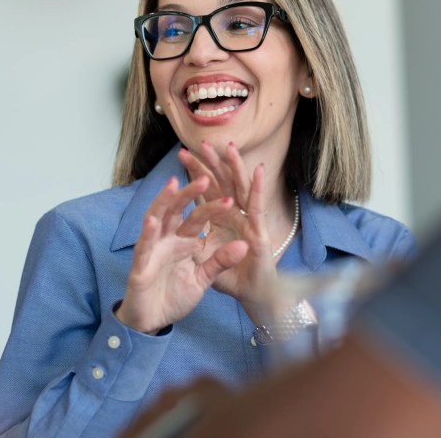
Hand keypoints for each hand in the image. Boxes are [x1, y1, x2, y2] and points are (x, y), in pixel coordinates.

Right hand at [116, 176, 246, 334]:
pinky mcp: (140, 264)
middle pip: (177, 210)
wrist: (153, 321)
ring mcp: (152, 249)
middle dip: (190, 193)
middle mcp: (167, 239)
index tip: (232, 197)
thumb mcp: (204, 278)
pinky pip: (143, 246)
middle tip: (206, 178)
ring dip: (164, 202)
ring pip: (157, 219)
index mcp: (184, 241)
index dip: (214, 206)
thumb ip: (221, 261)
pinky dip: (148, 233)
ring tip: (174, 184)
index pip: (200, 217)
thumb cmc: (174, 296)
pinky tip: (153, 220)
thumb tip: (244, 245)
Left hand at [178, 142, 281, 321]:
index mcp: (222, 219)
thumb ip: (196, 240)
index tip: (182, 157)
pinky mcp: (259, 233)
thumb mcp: (206, 257)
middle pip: (223, 184)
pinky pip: (257, 207)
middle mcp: (236, 216)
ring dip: (236, 167)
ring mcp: (249, 222)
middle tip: (201, 143)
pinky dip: (258, 188)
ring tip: (230, 147)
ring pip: (241, 189)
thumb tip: (181, 230)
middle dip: (212, 163)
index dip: (196, 174)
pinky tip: (258, 170)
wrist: (253, 298)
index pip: (207, 191)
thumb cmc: (233, 278)